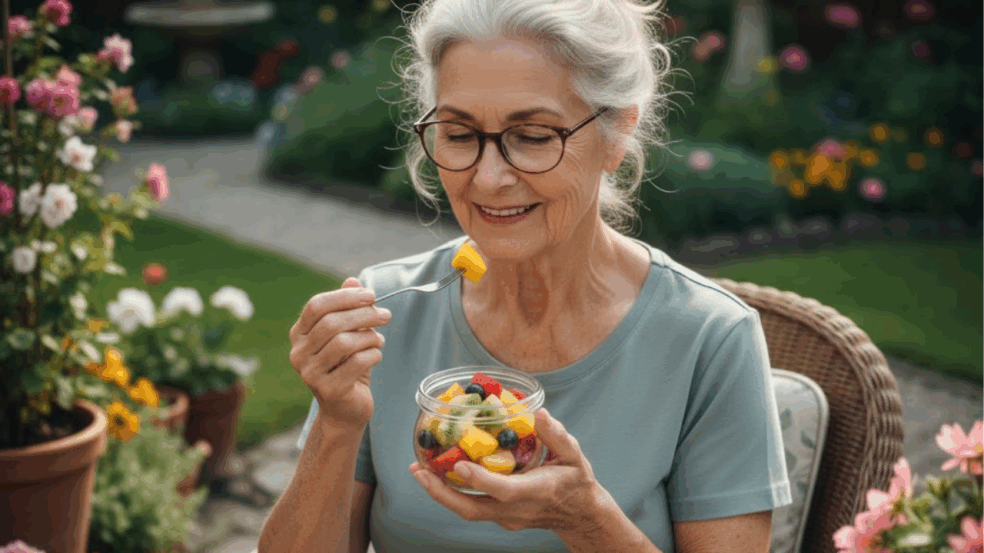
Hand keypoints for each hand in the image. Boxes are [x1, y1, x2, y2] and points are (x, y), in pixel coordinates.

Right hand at [289, 276, 391, 428]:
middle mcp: (298, 353)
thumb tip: (352, 280)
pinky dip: (373, 354)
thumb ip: (347, 308)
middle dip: (364, 314)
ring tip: (380, 339)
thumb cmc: (346, 367)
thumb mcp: (347, 334)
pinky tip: (376, 355)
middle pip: (332, 323)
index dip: (345, 296)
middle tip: (385, 315)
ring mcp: (310, 373)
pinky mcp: (329, 390)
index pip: (316, 305)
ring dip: (370, 336)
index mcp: (299, 334)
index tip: (371, 295)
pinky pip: (357, 363)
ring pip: (345, 343)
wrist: (345, 410)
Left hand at [409, 409, 608, 533]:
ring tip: (419, 471)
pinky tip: (440, 474)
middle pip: (473, 510)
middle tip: (418, 471)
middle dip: (442, 494)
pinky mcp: (501, 517)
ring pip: (468, 511)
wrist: (580, 514)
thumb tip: (539, 414)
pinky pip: (472, 507)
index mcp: (537, 492)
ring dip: (441, 493)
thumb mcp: (574, 455)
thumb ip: (557, 436)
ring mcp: (507, 518)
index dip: (480, 480)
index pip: (504, 491)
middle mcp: (517, 509)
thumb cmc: (576, 480)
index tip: (458, 466)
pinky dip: (453, 493)